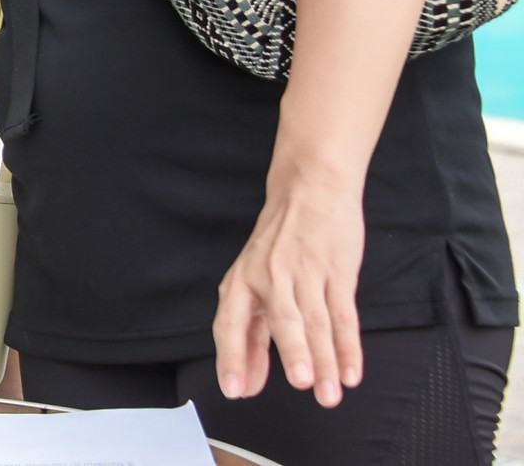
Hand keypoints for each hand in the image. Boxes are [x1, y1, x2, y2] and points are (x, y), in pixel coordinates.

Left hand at [212, 174, 364, 407]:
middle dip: (291, 352)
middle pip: (282, 320)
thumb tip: (247, 380)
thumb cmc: (277, 244)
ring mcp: (305, 273)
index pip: (230, 324)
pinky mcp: (336, 271)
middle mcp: (269, 277)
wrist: (309, 189)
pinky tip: (351, 372)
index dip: (233, 357)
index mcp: (241, 281)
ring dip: (323, 358)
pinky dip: (348, 346)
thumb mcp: (252, 281)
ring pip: (316, 321)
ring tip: (327, 393)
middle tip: (299, 384)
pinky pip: (343, 314)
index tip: (235, 390)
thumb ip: (252, 330)